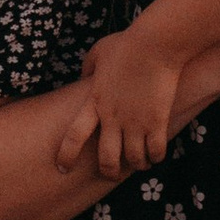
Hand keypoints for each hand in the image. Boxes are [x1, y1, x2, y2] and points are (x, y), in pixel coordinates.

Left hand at [75, 24, 182, 178]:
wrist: (155, 44)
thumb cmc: (127, 44)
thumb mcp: (98, 52)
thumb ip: (88, 67)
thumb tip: (84, 76)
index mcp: (95, 102)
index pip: (73, 136)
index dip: (67, 155)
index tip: (62, 168)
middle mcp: (113, 118)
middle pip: (106, 158)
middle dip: (108, 171)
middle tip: (110, 174)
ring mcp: (136, 122)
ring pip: (133, 159)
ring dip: (136, 164)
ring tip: (140, 162)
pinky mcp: (157, 121)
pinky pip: (156, 151)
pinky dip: (155, 157)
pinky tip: (156, 155)